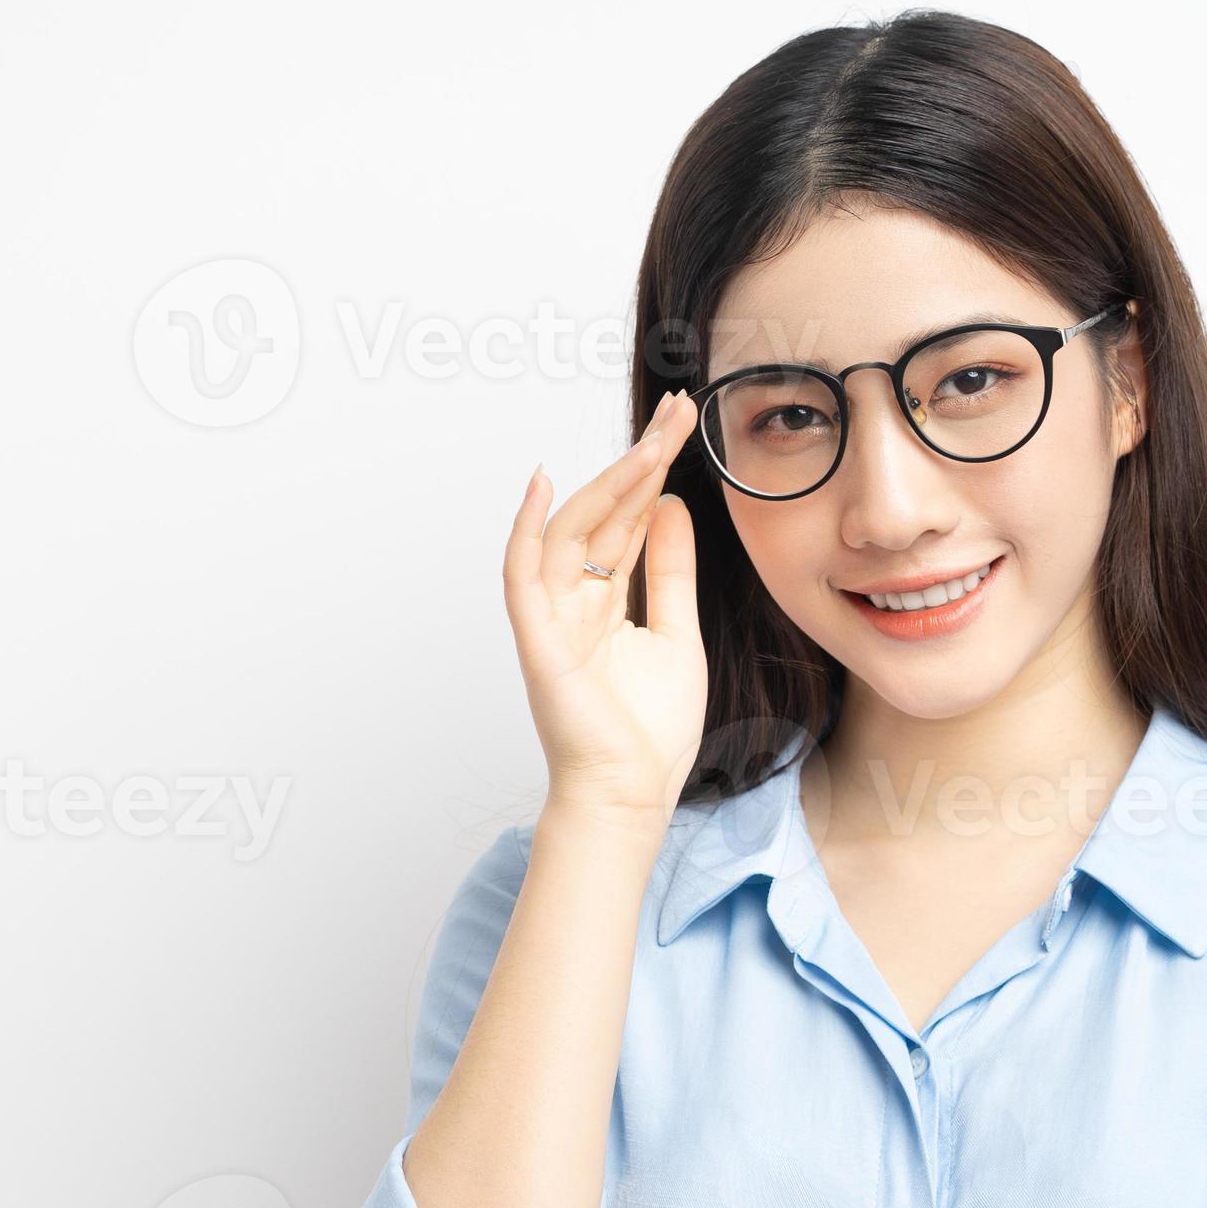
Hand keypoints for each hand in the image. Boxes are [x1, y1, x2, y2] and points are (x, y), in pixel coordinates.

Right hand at [503, 392, 707, 825]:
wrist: (631, 796)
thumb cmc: (649, 734)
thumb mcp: (677, 632)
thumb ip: (671, 570)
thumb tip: (670, 507)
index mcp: (605, 603)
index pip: (627, 521)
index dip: (653, 471)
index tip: (684, 425)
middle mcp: (573, 603)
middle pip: (603, 515)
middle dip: (640, 460)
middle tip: (679, 411)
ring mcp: (552, 620)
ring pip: (571, 534)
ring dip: (609, 482)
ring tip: (652, 439)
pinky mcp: (540, 644)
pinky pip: (522, 578)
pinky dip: (527, 532)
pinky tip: (543, 487)